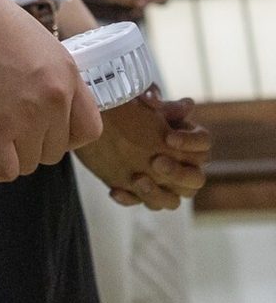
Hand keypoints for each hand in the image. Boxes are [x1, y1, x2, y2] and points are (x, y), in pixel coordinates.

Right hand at [0, 0, 102, 181]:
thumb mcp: (40, 45)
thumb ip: (55, 80)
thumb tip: (59, 113)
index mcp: (67, 76)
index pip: (87, 131)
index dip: (65, 134)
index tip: (46, 128)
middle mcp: (53, 98)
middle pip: (53, 152)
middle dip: (32, 143)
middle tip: (7, 124)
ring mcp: (26, 114)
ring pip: (28, 163)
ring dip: (10, 153)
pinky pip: (4, 169)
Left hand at [83, 93, 209, 209]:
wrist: (98, 121)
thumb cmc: (125, 107)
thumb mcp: (137, 99)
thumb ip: (154, 99)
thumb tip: (169, 101)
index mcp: (187, 140)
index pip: (203, 144)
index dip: (191, 142)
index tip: (169, 137)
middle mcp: (181, 166)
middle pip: (195, 179)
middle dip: (178, 173)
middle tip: (156, 162)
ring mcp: (163, 184)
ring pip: (173, 201)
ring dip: (157, 194)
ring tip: (137, 180)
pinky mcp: (141, 192)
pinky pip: (142, 203)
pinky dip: (130, 199)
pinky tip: (115, 191)